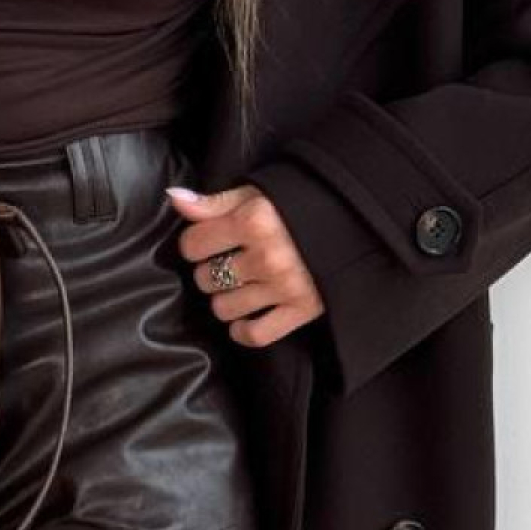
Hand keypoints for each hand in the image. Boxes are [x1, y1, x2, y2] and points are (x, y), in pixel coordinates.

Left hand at [167, 182, 322, 348]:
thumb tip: (173, 199)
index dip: (196, 244)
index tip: (209, 242)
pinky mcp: (301, 310)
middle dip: (211, 271)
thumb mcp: (258, 193)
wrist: (357, 223)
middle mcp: (267, 256)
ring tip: (240, 286)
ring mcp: (283, 287)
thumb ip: (214, 202)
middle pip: (205, 279)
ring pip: (223, 309)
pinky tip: (245, 317)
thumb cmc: (301, 204)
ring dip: (225, 299)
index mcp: (254, 221)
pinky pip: (254, 335)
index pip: (192, 245)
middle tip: (228, 263)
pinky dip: (243, 331)